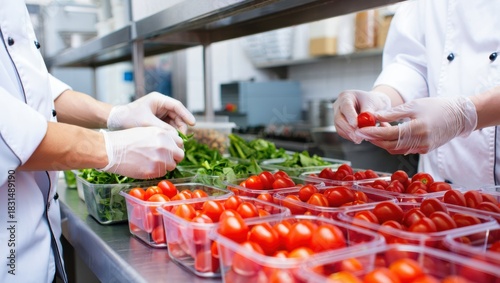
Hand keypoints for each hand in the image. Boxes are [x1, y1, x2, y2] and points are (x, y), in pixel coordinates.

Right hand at [99, 127, 183, 178]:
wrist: (112, 150)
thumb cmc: (126, 139)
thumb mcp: (147, 131)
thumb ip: (163, 137)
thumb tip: (172, 146)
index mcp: (163, 134)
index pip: (180, 142)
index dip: (175, 147)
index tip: (171, 150)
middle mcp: (165, 146)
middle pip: (180, 155)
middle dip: (174, 157)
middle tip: (165, 158)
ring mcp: (160, 160)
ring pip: (172, 166)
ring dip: (165, 165)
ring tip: (152, 162)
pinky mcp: (154, 171)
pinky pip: (162, 173)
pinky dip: (157, 171)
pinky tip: (147, 166)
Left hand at [107, 92, 195, 133]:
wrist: (115, 121)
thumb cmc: (129, 118)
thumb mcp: (146, 123)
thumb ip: (163, 128)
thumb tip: (176, 136)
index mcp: (158, 100)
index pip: (177, 106)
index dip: (186, 114)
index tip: (193, 123)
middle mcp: (160, 105)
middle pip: (177, 115)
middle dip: (181, 126)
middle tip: (183, 137)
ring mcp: (159, 113)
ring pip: (174, 122)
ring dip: (176, 131)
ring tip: (177, 141)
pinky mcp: (157, 121)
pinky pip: (168, 127)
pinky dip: (170, 133)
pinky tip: (171, 141)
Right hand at [333, 90, 390, 142]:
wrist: (371, 105)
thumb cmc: (372, 102)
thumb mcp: (373, 104)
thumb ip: (369, 112)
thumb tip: (365, 122)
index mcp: (346, 96)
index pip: (345, 106)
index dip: (350, 116)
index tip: (356, 125)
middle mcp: (338, 105)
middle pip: (339, 118)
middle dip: (349, 129)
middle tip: (358, 138)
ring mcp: (337, 115)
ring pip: (339, 127)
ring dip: (350, 135)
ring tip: (360, 139)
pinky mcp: (339, 124)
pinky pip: (342, 132)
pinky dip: (350, 136)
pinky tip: (358, 138)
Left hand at [357, 96, 476, 153]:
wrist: (460, 116)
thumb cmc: (437, 106)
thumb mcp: (413, 106)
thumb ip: (392, 113)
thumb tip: (374, 116)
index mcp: (417, 129)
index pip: (389, 134)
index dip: (372, 133)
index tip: (359, 130)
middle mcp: (420, 142)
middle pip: (389, 145)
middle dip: (374, 139)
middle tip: (362, 132)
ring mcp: (422, 148)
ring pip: (395, 149)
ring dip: (382, 142)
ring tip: (374, 130)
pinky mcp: (424, 150)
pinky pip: (403, 149)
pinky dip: (393, 143)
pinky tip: (388, 133)